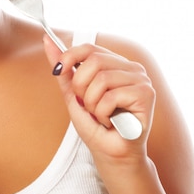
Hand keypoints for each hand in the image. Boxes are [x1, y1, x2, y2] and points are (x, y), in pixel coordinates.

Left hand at [43, 35, 155, 157]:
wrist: (109, 153)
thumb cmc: (94, 124)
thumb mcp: (73, 92)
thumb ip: (64, 67)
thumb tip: (47, 40)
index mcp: (115, 64)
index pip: (89, 48)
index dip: (70, 56)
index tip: (59, 70)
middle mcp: (131, 68)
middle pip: (94, 61)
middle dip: (81, 86)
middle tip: (87, 104)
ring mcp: (141, 80)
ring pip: (102, 79)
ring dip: (92, 103)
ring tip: (100, 115)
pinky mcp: (146, 95)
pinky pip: (111, 97)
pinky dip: (103, 113)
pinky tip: (111, 121)